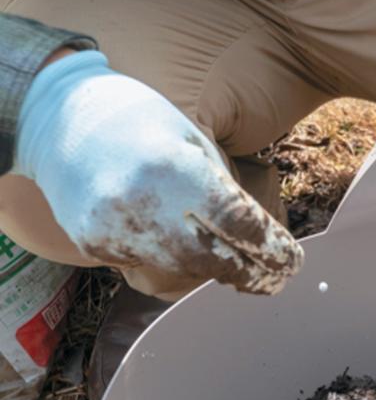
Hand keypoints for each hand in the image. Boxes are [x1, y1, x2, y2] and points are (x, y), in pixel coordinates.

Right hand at [15, 51, 301, 293]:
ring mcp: (113, 230)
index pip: (238, 224)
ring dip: (215, 269)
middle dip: (252, 274)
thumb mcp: (194, 142)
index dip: (272, 249)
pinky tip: (178, 242)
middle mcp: (141, 204)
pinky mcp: (94, 246)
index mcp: (175, 168)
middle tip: (277, 279)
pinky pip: (149, 267)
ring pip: (183, 271)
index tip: (293, 260)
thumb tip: (261, 240)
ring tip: (236, 262)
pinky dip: (173, 261)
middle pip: (213, 261)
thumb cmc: (143, 125)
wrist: (59, 120)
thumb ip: (224, 190)